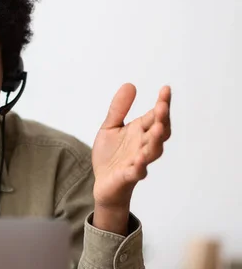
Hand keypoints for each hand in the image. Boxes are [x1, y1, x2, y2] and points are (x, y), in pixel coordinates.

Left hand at [92, 83, 170, 210]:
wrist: (103, 183)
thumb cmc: (110, 156)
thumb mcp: (110, 127)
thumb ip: (118, 109)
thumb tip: (130, 84)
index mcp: (140, 132)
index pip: (155, 116)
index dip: (162, 103)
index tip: (166, 88)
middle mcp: (143, 145)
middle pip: (158, 132)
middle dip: (162, 120)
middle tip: (162, 106)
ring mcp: (138, 161)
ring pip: (152, 152)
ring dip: (155, 141)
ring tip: (156, 129)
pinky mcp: (128, 176)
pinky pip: (137, 172)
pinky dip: (139, 166)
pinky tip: (139, 159)